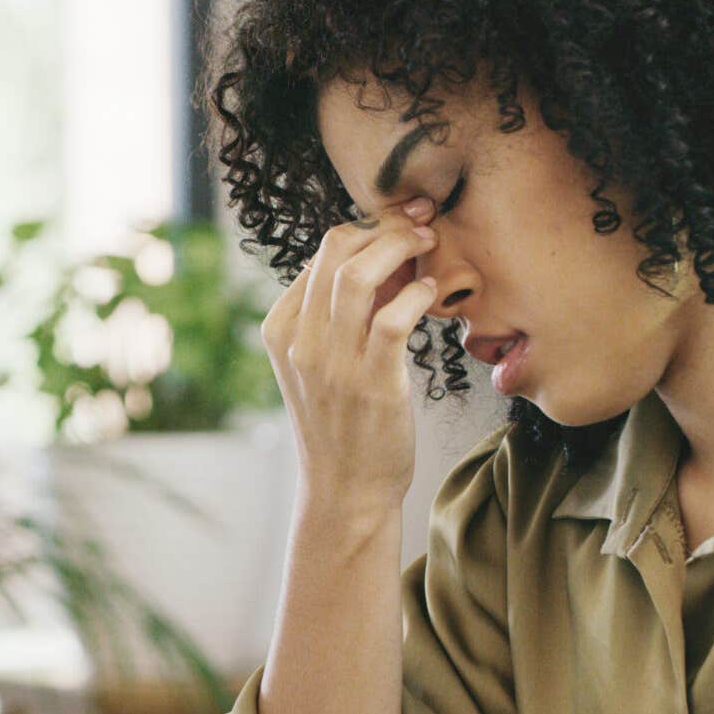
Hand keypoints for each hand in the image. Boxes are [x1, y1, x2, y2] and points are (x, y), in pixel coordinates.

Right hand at [259, 203, 441, 516]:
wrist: (344, 490)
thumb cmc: (342, 422)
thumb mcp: (321, 361)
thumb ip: (339, 314)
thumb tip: (387, 256)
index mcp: (281, 328)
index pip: (321, 253)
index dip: (369, 227)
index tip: (404, 223)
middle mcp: (300, 341)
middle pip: (336, 250)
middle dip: (386, 225)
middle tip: (421, 223)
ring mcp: (332, 363)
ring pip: (357, 275)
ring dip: (400, 247)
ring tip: (429, 245)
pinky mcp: (371, 384)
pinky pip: (392, 319)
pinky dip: (417, 295)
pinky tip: (432, 292)